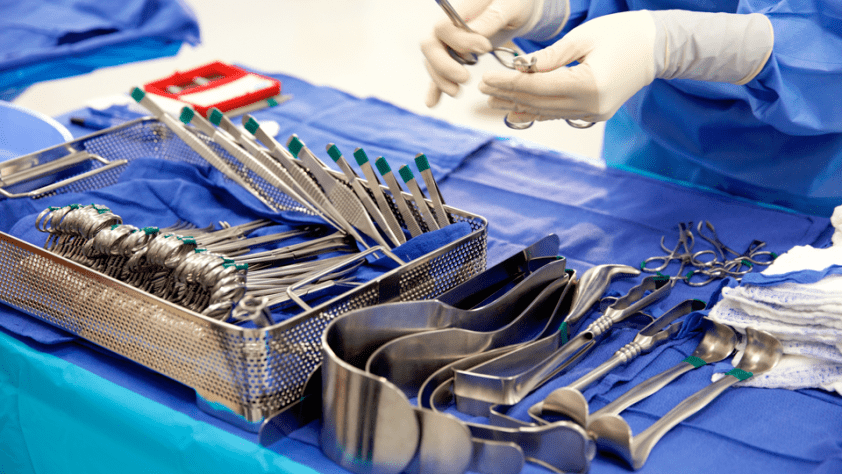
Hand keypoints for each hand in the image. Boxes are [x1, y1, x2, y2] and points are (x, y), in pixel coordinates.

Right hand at [421, 0, 553, 106]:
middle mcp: (449, 26)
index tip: (486, 47)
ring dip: (441, 79)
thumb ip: (492, 17)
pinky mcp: (455, 55)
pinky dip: (436, 87)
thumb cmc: (516, 2)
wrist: (517, 9)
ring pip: (433, 61)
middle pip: (430, 46)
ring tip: (457, 92)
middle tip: (465, 78)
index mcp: (460, 10)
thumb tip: (475, 33)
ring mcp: (449, 41)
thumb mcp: (510, 5)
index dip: (460, 41)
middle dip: (444, 65)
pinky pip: (440, 71)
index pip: (444, 28)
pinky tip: (433, 102)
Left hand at [480, 10, 772, 123]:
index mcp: (588, 84)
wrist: (660, 46)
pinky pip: (560, 113)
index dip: (509, 84)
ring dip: (519, 106)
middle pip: (539, 103)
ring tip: (494, 101)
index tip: (487, 79)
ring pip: (548, 112)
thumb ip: (550, 57)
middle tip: (483, 89)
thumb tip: (521, 69)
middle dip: (509, 96)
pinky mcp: (597, 113)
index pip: (538, 87)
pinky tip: (518, 108)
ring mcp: (595, 113)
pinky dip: (538, 110)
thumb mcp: (583, 38)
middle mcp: (591, 105)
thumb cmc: (625, 33)